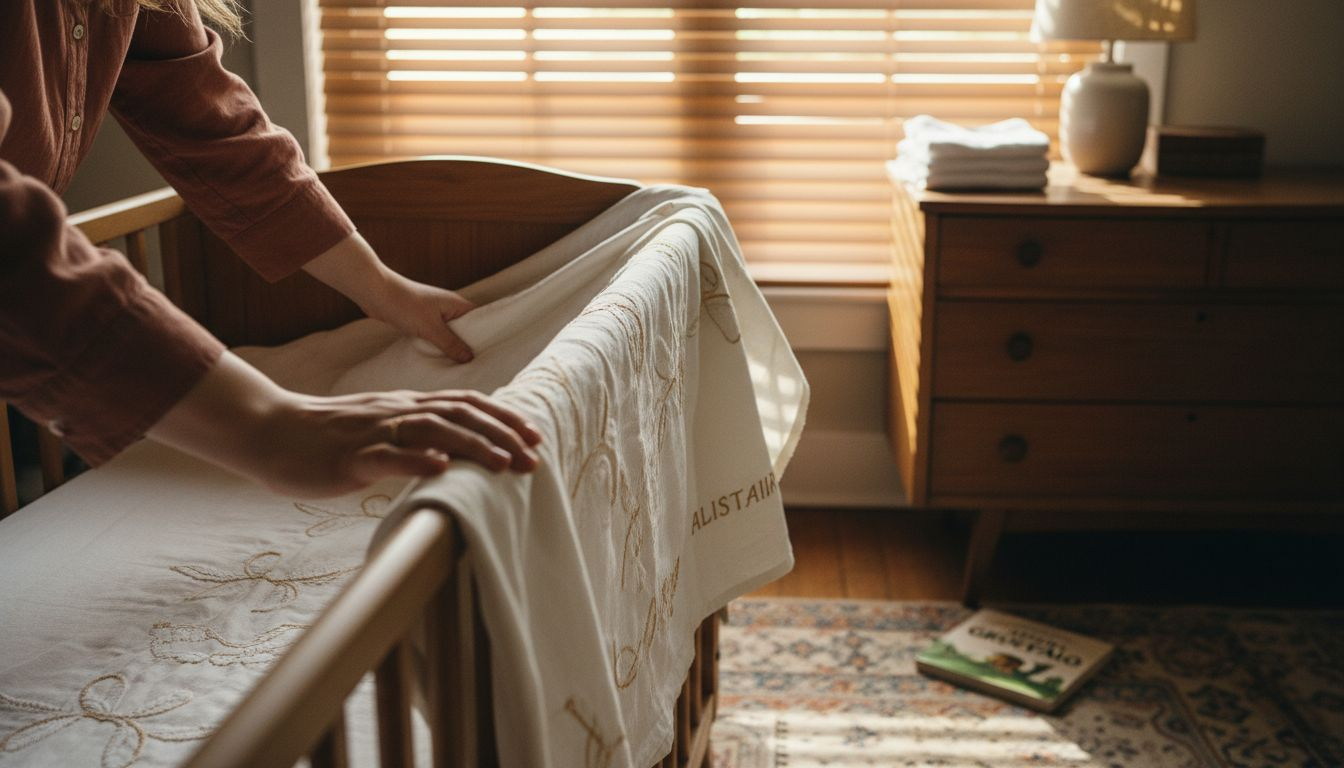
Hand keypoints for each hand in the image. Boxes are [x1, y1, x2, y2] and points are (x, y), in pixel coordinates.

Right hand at [149, 353, 541, 497]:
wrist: (270, 431)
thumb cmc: (327, 436)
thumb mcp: (380, 430)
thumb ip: (415, 434)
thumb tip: (456, 450)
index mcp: (406, 406)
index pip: (465, 404)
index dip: (503, 418)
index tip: (534, 437)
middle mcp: (396, 412)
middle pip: (459, 416)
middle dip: (500, 436)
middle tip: (532, 460)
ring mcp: (374, 433)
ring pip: (431, 431)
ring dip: (471, 447)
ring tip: (502, 465)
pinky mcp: (350, 457)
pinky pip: (386, 456)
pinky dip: (416, 461)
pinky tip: (440, 469)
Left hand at [303, 232, 476, 361]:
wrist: (375, 293)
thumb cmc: (405, 305)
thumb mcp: (430, 328)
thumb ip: (450, 343)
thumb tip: (469, 358)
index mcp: (457, 304)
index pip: (481, 321)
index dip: (487, 336)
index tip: (493, 354)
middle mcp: (448, 308)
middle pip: (466, 330)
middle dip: (469, 346)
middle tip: (479, 366)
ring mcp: (434, 314)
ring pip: (449, 334)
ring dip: (451, 347)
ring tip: (460, 367)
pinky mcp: (421, 320)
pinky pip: (435, 336)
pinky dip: (437, 346)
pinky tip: (439, 359)